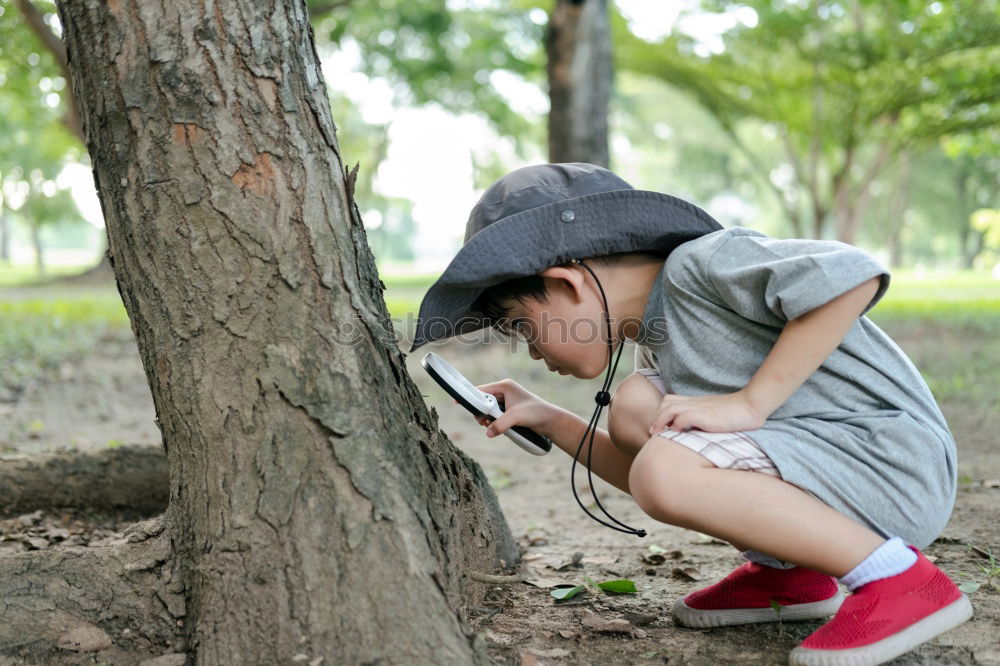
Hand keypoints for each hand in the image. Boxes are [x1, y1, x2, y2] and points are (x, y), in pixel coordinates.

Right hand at [460, 378, 557, 438]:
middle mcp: (504, 390)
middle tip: (483, 423)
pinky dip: (492, 421)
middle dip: (480, 412)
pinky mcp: (510, 409)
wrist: (550, 420)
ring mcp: (507, 400)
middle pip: (483, 400)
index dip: (470, 396)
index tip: (457, 402)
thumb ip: (500, 424)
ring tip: (489, 426)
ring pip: (488, 408)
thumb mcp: (515, 418)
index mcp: (504, 386)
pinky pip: (495, 414)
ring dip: (486, 418)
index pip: (481, 389)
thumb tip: (488, 433)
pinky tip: (494, 427)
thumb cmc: (535, 413)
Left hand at [648, 391, 764, 434]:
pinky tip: (678, 433)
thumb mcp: (713, 414)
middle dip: (657, 418)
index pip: (669, 400)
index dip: (661, 411)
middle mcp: (694, 403)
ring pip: (670, 409)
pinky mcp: (705, 415)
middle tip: (654, 432)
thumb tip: (690, 431)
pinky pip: (683, 417)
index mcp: (695, 402)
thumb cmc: (734, 414)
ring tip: (659, 434)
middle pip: (666, 403)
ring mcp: (699, 408)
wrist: (750, 407)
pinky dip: (676, 425)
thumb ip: (701, 418)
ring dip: (661, 421)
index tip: (659, 427)